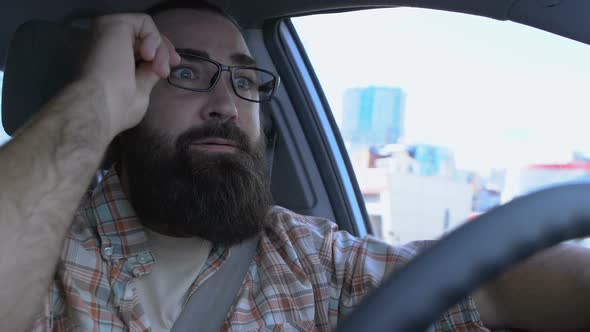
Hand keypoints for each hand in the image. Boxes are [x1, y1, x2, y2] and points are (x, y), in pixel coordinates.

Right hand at [79, 13, 180, 135]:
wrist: (101, 106)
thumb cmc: (117, 107)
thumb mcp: (140, 89)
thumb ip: (147, 74)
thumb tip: (158, 65)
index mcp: (109, 58)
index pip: (138, 46)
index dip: (160, 52)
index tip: (173, 64)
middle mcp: (106, 41)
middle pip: (144, 36)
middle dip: (164, 50)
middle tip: (172, 65)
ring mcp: (108, 31)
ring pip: (146, 30)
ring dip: (161, 49)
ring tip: (158, 70)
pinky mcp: (113, 23)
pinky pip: (144, 21)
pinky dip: (154, 37)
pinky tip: (149, 56)